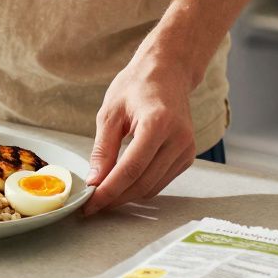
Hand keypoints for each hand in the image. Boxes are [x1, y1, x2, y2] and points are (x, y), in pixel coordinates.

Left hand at [83, 55, 196, 214]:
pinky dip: (141, 187)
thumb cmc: (136, 86)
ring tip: (104, 195)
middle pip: (142, 182)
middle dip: (115, 198)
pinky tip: (123, 184)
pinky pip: (161, 181)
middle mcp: (178, 138)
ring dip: (127, 196)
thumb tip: (95, 181)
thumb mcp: (110, 113)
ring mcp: (187, 149)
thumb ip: (102, 150)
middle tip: (92, 205)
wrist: (168, 73)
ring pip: (152, 187)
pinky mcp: (188, 156)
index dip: (108, 191)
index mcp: (158, 123)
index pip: (130, 169)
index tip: (89, 204)